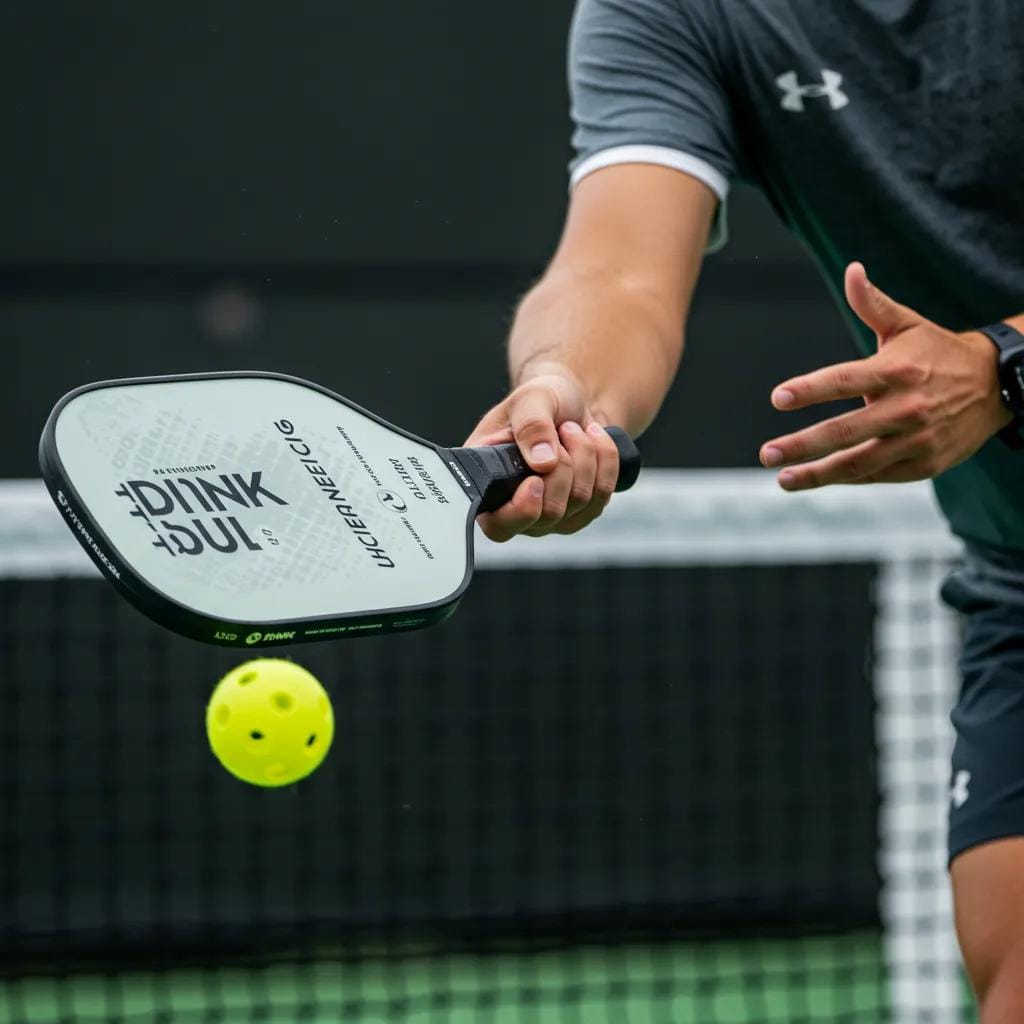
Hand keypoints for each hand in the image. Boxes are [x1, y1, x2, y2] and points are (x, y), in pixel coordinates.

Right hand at [464, 367, 619, 540]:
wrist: (569, 404)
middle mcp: (515, 507)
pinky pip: (603, 494)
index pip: (498, 525)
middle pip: (550, 512)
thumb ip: (531, 426)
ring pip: (580, 501)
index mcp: (488, 483)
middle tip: (560, 431)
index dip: (521, 511)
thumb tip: (543, 463)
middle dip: (564, 465)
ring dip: (585, 455)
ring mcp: (550, 515)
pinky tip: (593, 440)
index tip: (536, 479)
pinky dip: (605, 460)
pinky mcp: (580, 511)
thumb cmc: (541, 401)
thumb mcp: (530, 399)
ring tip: (572, 430)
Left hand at [759, 262, 1011, 489]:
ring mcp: (916, 440)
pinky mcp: (924, 464)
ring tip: (783, 477)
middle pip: (846, 431)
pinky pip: (877, 476)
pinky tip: (817, 478)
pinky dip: (846, 478)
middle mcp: (907, 408)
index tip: (777, 398)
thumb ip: (873, 304)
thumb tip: (852, 270)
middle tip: (767, 453)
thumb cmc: (938, 353)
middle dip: (802, 444)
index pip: (845, 380)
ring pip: (859, 463)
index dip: (810, 390)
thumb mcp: (907, 326)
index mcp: (896, 371)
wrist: (997, 386)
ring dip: (817, 474)